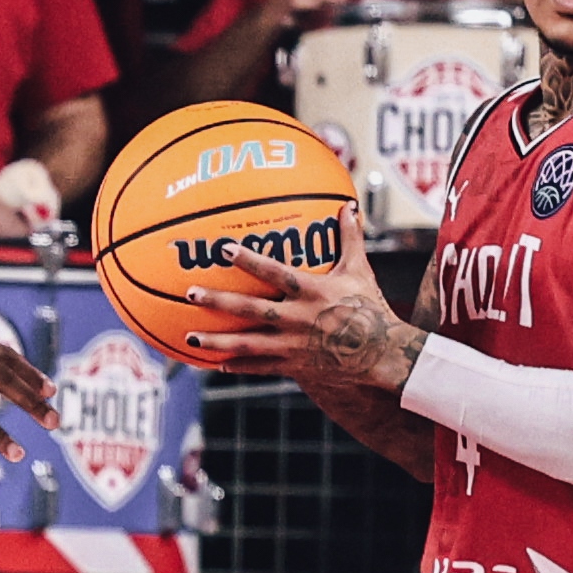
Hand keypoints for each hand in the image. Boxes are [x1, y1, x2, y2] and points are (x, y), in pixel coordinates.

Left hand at [179, 229, 419, 415]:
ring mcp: (293, 346)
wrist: (383, 354)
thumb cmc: (371, 308)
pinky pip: (261, 367)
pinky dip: (238, 365)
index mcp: (311, 292)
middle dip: (219, 301)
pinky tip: (214, 364)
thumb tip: (347, 205)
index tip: (224, 249)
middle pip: (250, 309)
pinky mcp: (294, 366)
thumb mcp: (360, 270)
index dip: (250, 260)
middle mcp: (298, 319)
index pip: (275, 273)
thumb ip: (350, 238)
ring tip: (189, 337)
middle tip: (190, 293)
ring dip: (217, 340)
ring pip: (248, 343)